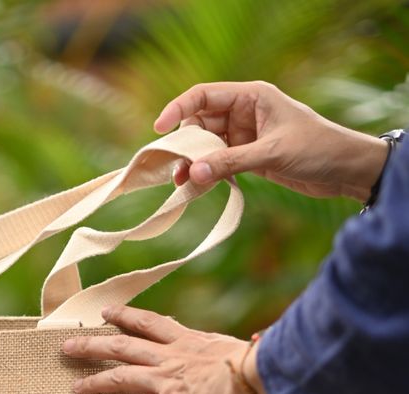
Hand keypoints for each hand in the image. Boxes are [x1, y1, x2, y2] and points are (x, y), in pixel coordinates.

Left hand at [61, 305, 264, 393]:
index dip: (124, 316)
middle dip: (93, 345)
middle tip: (68, 346)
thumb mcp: (234, 348)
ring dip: (95, 381)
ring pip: (120, 376)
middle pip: (122, 345)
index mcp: (187, 340)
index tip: (106, 312)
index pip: (149, 322)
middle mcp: (171, 356)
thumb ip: (221, 350)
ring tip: (75, 388)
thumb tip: (237, 350)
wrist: (259, 373)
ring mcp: (167, 380)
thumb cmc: (258, 362)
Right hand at [154, 80, 387, 202]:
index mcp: (252, 96)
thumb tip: (194, 173)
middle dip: (184, 145)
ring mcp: (245, 136)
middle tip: (173, 168)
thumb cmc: (317, 148)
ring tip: (182, 182)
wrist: (344, 169)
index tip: (159, 130)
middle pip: (200, 123)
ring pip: (207, 146)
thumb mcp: (272, 154)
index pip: (204, 95)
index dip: (178, 109)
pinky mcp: (248, 157)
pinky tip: (197, 187)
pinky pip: (218, 163)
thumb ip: (232, 162)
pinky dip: (207, 174)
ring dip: (193, 163)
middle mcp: (245, 112)